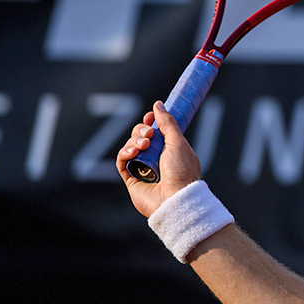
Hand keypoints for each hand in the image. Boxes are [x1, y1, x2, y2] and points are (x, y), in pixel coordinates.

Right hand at [116, 102, 201, 217]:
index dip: (151, 121)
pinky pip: (122, 160)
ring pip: (130, 146)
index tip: (150, 116)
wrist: (175, 199)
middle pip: (140, 136)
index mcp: (170, 149)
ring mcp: (143, 167)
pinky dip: (124, 153)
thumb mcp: (178, 142)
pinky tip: (132, 152)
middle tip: (149, 134)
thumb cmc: (182, 172)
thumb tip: (158, 104)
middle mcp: (156, 157)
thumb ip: (167, 122)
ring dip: (134, 141)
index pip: (156, 131)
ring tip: (144, 146)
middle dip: (141, 130)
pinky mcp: (132, 178)